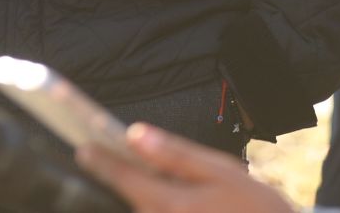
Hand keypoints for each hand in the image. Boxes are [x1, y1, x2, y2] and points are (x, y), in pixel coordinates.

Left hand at [76, 123, 296, 212]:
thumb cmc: (256, 208)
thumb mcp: (221, 171)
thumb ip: (174, 153)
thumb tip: (133, 134)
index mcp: (169, 203)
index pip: (121, 176)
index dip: (99, 159)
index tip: (83, 147)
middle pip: (130, 198)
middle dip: (125, 180)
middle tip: (123, 159)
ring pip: (145, 210)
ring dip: (146, 197)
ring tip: (173, 191)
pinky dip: (159, 207)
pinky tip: (182, 199)